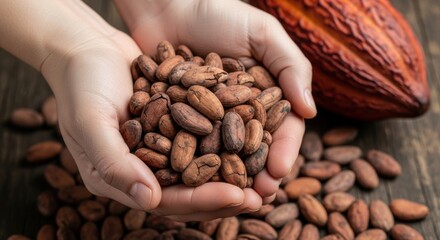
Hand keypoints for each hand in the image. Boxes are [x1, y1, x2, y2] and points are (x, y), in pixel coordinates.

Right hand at [42, 27, 260, 221]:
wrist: (88, 48)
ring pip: (199, 170)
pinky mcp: (172, 127)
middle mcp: (141, 169)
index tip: (236, 196)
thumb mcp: (91, 122)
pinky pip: (201, 141)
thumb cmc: (82, 84)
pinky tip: (248, 142)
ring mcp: (158, 148)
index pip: (166, 200)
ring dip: (229, 174)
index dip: (202, 200)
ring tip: (261, 176)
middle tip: (258, 196)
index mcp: (119, 178)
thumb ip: (115, 164)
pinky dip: (223, 144)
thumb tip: (149, 200)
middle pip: (188, 192)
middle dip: (223, 194)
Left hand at [116, 0, 315, 202]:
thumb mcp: (262, 33)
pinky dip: (191, 162)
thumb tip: (310, 110)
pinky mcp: (178, 117)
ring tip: (228, 197)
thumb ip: (290, 67)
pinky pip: (187, 143)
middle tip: (257, 197)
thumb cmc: (219, 12)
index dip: (282, 151)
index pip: (280, 128)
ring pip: (222, 153)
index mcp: (265, 94)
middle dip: (256, 173)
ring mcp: (208, 116)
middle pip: (252, 148)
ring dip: (227, 177)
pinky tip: (192, 180)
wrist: (169, 3)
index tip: (278, 171)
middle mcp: (239, 110)